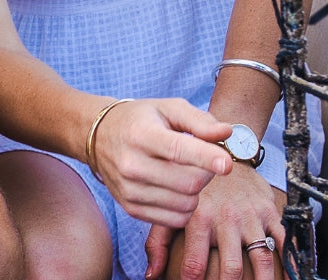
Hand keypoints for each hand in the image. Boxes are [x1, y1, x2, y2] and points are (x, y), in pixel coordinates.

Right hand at [89, 98, 232, 228]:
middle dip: (207, 174)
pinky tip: (178, 189)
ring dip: (197, 192)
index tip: (228, 164)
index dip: (207, 158)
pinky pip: (174, 220)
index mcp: (142, 134)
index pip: (178, 150)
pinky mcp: (130, 208)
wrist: (99, 136)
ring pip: (185, 205)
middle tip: (206, 161)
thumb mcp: (168, 108)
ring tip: (189, 173)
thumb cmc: (141, 119)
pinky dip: (185, 207)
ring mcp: (129, 190)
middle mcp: (132, 164)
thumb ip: (199, 120)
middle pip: (188, 183)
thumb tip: (227, 132)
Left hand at [143, 166, 282, 279]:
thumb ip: (158, 242)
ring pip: (260, 257)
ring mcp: (250, 216)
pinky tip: (288, 276)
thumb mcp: (170, 205)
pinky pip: (283, 239)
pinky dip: (288, 260)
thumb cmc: (195, 185)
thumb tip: (151, 274)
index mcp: (200, 217)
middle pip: (230, 267)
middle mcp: (227, 218)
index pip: (195, 263)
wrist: (225, 150)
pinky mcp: (268, 211)